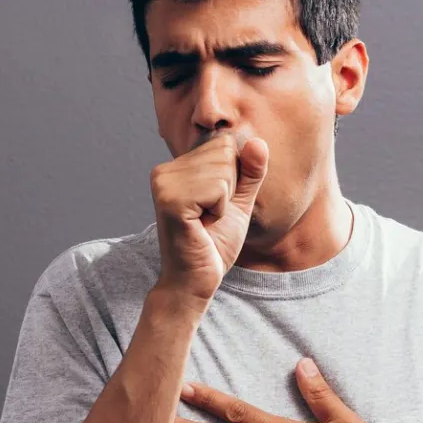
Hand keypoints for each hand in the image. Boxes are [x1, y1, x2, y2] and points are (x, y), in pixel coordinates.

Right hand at [150, 132, 268, 301]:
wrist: (196, 281)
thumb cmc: (214, 245)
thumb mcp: (239, 203)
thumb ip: (249, 172)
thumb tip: (258, 141)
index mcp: (175, 168)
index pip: (224, 145)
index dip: (232, 178)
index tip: (214, 207)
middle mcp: (164, 171)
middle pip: (224, 152)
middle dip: (228, 189)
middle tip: (209, 216)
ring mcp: (164, 184)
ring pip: (223, 169)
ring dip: (224, 202)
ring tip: (205, 222)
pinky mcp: (170, 200)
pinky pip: (217, 188)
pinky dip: (219, 210)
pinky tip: (202, 226)